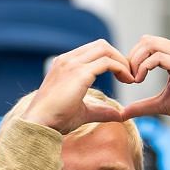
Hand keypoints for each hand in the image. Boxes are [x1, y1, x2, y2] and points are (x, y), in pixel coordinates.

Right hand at [18, 39, 133, 133]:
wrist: (39, 124)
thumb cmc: (55, 120)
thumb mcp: (82, 111)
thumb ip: (100, 110)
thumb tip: (118, 115)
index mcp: (64, 64)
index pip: (92, 50)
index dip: (111, 59)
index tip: (121, 75)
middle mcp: (67, 60)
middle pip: (101, 45)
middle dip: (119, 57)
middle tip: (129, 75)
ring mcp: (72, 64)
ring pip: (106, 50)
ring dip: (122, 62)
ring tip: (130, 78)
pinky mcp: (79, 73)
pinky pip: (107, 62)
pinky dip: (121, 69)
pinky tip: (127, 80)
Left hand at [121, 35, 169, 124]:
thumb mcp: (162, 104)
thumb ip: (143, 106)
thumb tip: (122, 113)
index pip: (147, 43)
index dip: (133, 58)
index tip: (129, 78)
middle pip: (145, 40)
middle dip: (131, 58)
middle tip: (128, 78)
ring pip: (149, 44)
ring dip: (135, 62)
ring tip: (134, 80)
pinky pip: (157, 57)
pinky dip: (143, 67)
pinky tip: (139, 80)